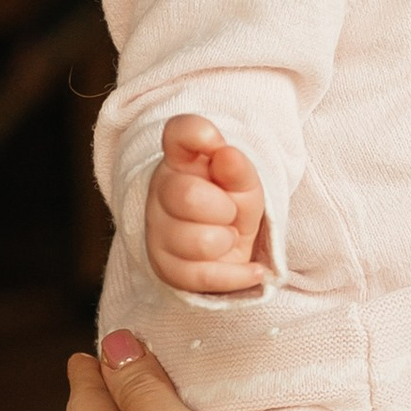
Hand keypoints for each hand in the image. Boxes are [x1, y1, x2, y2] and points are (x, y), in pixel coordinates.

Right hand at [145, 112, 270, 295]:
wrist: (225, 249)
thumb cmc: (231, 206)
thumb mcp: (244, 185)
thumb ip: (238, 169)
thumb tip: (227, 156)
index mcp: (180, 160)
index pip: (179, 133)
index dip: (198, 134)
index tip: (214, 143)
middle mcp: (161, 192)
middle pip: (187, 196)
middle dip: (224, 208)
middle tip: (229, 212)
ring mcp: (158, 232)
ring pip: (201, 242)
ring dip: (227, 241)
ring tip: (227, 237)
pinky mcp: (166, 270)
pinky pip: (204, 277)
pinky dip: (237, 275)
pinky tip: (252, 270)